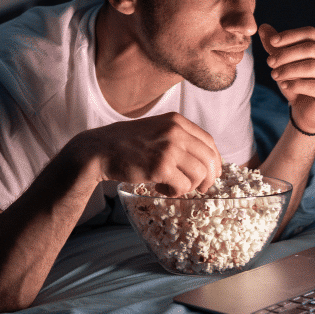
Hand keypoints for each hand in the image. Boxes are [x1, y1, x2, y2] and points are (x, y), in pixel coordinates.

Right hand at [70, 112, 221, 195]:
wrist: (100, 150)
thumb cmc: (127, 143)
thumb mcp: (156, 130)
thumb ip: (178, 138)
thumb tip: (205, 160)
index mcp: (176, 121)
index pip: (209, 142)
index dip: (214, 161)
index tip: (211, 174)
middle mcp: (176, 132)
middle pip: (209, 159)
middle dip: (208, 178)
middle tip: (199, 188)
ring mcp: (169, 148)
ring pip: (199, 175)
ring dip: (188, 186)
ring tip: (171, 185)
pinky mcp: (160, 167)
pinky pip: (183, 186)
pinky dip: (175, 192)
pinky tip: (161, 188)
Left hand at [258, 24, 314, 133]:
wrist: (304, 112)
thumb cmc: (296, 83)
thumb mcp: (283, 63)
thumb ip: (275, 46)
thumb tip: (264, 27)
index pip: (311, 33)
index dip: (291, 35)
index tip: (272, 42)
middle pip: (312, 48)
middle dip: (287, 53)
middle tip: (269, 62)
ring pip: (312, 67)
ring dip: (289, 69)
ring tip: (274, 75)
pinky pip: (314, 86)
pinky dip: (296, 84)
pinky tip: (285, 86)